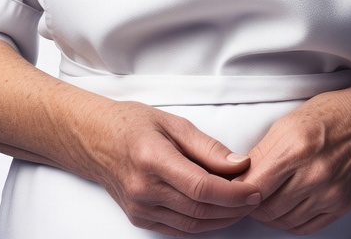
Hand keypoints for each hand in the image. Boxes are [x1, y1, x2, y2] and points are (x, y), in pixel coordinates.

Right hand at [76, 99, 262, 236]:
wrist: (95, 139)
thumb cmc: (133, 124)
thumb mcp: (172, 122)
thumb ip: (207, 146)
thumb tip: (239, 164)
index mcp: (152, 159)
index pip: (201, 186)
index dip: (233, 193)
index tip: (254, 188)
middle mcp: (144, 189)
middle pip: (199, 209)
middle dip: (234, 207)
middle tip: (255, 195)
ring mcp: (140, 208)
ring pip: (191, 224)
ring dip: (222, 219)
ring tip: (241, 204)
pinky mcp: (139, 218)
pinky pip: (178, 229)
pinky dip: (202, 223)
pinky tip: (217, 211)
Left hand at [235, 90, 350, 234]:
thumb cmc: (328, 116)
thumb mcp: (286, 124)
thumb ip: (262, 153)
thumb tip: (240, 176)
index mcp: (296, 149)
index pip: (254, 186)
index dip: (238, 191)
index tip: (232, 189)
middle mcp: (315, 175)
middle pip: (268, 208)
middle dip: (251, 204)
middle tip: (247, 196)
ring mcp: (330, 194)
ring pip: (284, 221)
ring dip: (270, 214)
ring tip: (266, 199)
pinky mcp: (341, 206)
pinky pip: (305, 227)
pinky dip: (290, 222)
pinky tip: (286, 207)